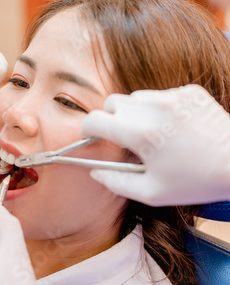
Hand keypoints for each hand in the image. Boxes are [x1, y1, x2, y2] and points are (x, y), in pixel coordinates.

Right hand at [81, 84, 229, 205]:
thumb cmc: (196, 181)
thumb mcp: (152, 192)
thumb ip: (116, 183)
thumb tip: (95, 172)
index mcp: (140, 133)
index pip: (96, 120)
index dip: (86, 128)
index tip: (89, 135)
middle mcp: (153, 109)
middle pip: (112, 103)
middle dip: (109, 118)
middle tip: (119, 136)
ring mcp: (173, 97)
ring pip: (136, 98)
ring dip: (134, 113)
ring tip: (151, 134)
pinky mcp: (189, 92)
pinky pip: (160, 96)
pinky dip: (158, 109)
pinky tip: (173, 128)